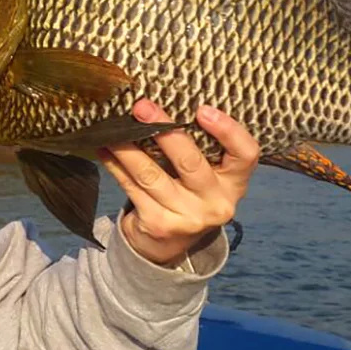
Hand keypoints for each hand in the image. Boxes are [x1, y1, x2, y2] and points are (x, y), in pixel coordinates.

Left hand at [98, 99, 259, 265]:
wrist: (170, 245)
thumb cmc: (190, 193)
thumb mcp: (207, 175)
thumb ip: (199, 147)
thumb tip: (164, 104)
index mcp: (234, 183)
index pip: (245, 154)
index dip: (228, 131)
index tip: (203, 109)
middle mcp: (216, 203)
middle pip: (191, 163)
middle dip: (164, 131)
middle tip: (142, 107)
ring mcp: (187, 218)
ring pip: (151, 176)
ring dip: (128, 148)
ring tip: (114, 127)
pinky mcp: (158, 225)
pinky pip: (132, 188)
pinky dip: (116, 166)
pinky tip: (105, 149)